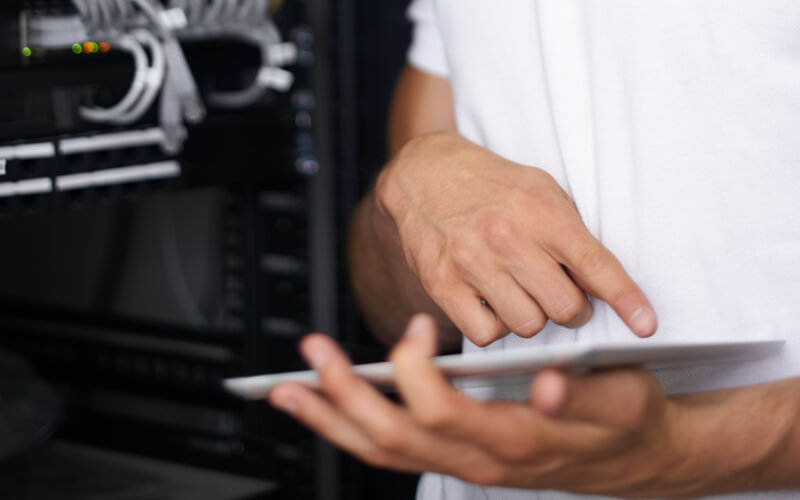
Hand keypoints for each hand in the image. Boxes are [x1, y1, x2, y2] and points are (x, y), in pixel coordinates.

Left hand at [270, 315, 703, 497]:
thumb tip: (545, 384)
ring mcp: (465, 466)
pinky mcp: (459, 460)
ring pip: (383, 452)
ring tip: (289, 391)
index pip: (439, 413)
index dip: (414, 371)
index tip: (413, 329)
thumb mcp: (622, 399)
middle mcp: (480, 460)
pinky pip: (393, 453)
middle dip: (343, 396)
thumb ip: (582, 393)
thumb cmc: (626, 421)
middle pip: (392, 437)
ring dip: (332, 421)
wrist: (636, 461)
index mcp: (515, 438)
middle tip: (311, 355)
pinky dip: (351, 431)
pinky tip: (327, 409)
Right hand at [376, 132, 655, 345]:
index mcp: (539, 210)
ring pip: (527, 325)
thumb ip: (571, 234)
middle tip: (558, 294)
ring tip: (520, 293)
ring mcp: (470, 261)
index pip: (595, 264)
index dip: (626, 299)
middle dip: (571, 309)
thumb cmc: (492, 185)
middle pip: (564, 307)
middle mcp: (505, 235)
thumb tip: (600, 287)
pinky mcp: (441, 283)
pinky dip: (494, 327)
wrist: (424, 174)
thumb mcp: (540, 190)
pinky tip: (491, 303)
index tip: (646, 325)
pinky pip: (485, 333)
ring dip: (531, 317)